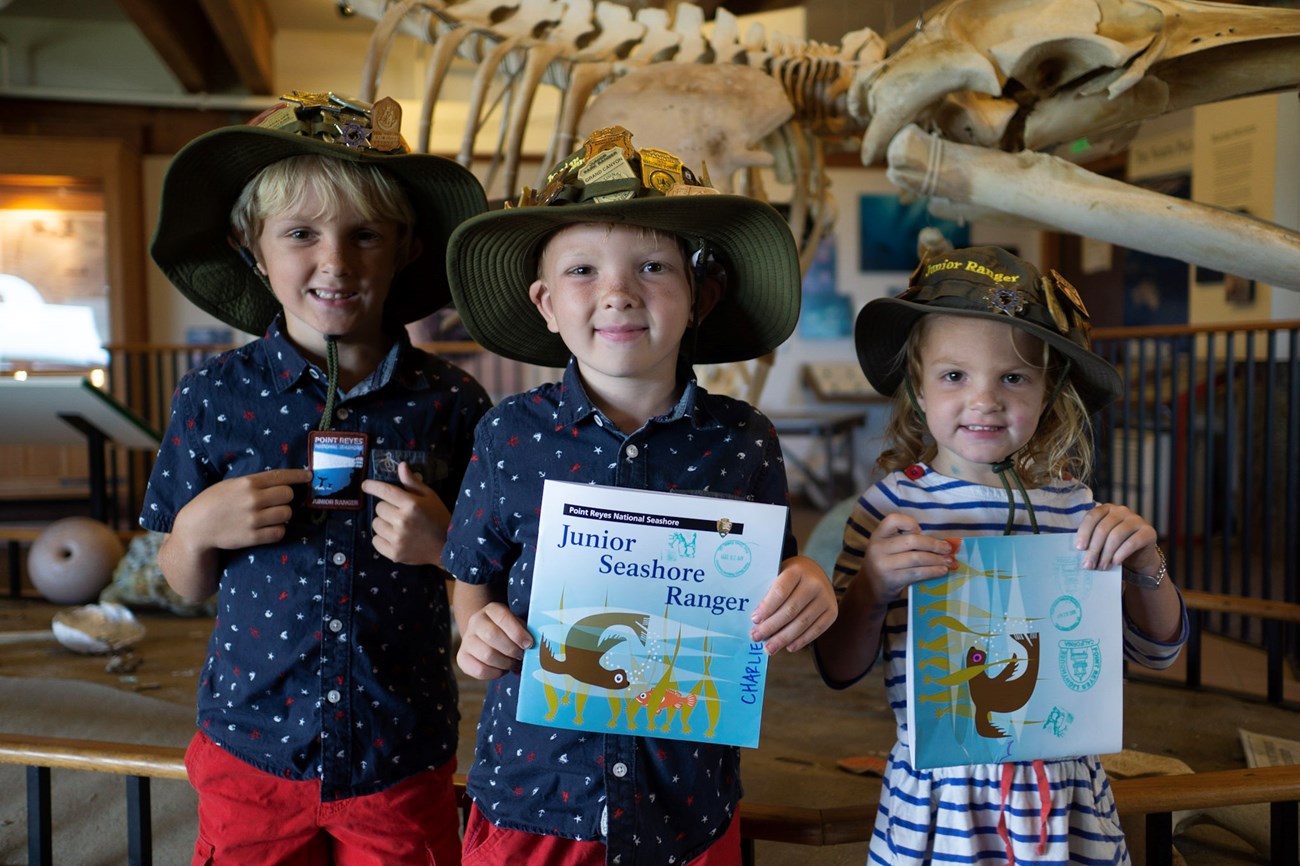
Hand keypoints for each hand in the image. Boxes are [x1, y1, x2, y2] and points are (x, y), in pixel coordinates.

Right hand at [160, 467, 310, 601]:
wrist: (195, 527)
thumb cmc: (212, 503)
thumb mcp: (230, 485)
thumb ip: (252, 483)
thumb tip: (280, 481)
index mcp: (247, 483)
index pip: (280, 476)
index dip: (298, 476)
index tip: (309, 477)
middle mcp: (252, 499)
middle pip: (287, 495)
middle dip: (285, 498)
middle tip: (276, 502)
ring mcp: (253, 519)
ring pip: (286, 514)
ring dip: (282, 515)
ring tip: (270, 516)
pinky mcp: (252, 537)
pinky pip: (279, 532)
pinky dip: (277, 531)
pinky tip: (268, 528)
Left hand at [362, 461, 450, 564]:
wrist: (447, 547)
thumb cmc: (438, 518)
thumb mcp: (430, 497)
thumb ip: (413, 482)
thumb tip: (401, 465)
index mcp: (411, 504)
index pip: (384, 491)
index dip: (372, 486)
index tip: (366, 485)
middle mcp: (402, 521)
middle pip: (379, 508)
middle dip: (387, 508)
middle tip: (399, 513)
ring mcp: (397, 538)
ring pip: (376, 524)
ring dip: (384, 523)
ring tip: (397, 526)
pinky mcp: (394, 553)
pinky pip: (375, 541)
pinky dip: (382, 539)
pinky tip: (395, 538)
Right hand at [456, 601, 533, 680]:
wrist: (485, 636)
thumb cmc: (507, 631)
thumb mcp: (517, 625)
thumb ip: (524, 633)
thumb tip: (530, 647)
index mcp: (491, 609)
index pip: (503, 617)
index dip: (517, 633)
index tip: (528, 644)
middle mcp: (476, 621)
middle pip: (492, 635)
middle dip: (511, 649)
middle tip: (520, 656)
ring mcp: (466, 639)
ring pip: (486, 654)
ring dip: (505, 663)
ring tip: (512, 663)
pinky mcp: (462, 657)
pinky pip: (479, 670)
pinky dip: (494, 673)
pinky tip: (501, 670)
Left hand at [749, 555, 837, 653]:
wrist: (815, 573)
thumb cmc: (790, 578)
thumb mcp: (778, 575)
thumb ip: (769, 593)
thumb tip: (757, 622)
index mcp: (797, 571)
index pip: (780, 591)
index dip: (767, 607)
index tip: (754, 620)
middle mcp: (814, 583)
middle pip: (790, 610)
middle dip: (771, 626)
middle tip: (756, 637)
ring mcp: (825, 598)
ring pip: (802, 622)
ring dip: (783, 638)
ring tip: (769, 648)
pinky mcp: (832, 612)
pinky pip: (816, 630)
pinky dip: (801, 640)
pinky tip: (788, 647)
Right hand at [861, 512, 956, 599]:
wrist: (870, 588)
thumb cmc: (886, 564)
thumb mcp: (888, 548)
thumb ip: (905, 541)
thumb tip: (940, 543)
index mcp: (878, 535)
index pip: (893, 520)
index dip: (909, 523)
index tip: (920, 531)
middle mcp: (877, 548)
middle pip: (912, 540)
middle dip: (933, 544)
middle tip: (947, 549)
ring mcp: (883, 564)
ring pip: (917, 558)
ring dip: (936, 559)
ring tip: (948, 561)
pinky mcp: (891, 579)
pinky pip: (917, 573)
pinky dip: (933, 571)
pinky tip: (941, 571)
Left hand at [1075, 502, 1158, 572]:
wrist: (1139, 555)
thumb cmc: (1115, 546)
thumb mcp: (1101, 540)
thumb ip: (1091, 539)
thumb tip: (1079, 551)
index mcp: (1106, 509)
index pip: (1092, 516)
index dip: (1084, 532)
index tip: (1079, 548)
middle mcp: (1121, 510)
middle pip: (1103, 528)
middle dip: (1094, 549)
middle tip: (1088, 564)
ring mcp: (1136, 519)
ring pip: (1116, 536)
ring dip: (1106, 554)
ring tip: (1101, 567)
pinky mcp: (1148, 531)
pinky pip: (1132, 543)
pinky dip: (1121, 554)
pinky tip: (1114, 563)